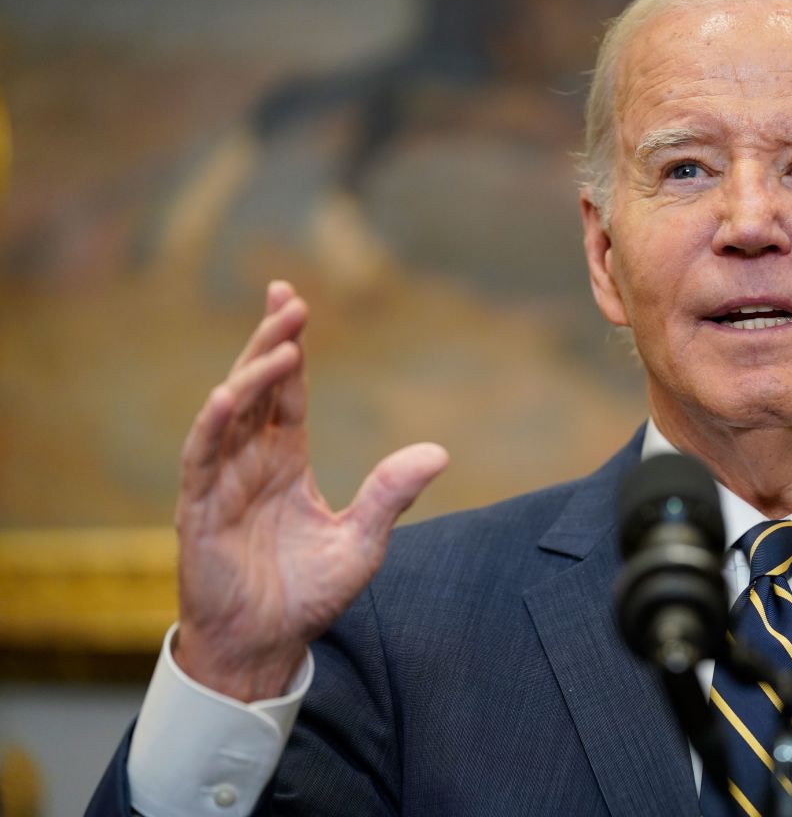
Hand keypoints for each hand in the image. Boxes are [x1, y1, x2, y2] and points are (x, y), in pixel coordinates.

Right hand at [172, 280, 448, 700]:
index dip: (290, 348)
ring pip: (229, 413)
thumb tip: (440, 451)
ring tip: (280, 339)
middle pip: (256, 387)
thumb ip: (392, 494)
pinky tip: (226, 395)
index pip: (287, 393)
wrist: (266, 647)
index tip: (298, 304)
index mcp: (284, 462)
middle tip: (288, 296)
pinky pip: (201, 459)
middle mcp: (250, 462)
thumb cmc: (307, 594)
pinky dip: (211, 426)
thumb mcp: (362, 541)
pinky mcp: (199, 511)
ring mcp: (221, 483)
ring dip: (250, 374)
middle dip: (270, 340)